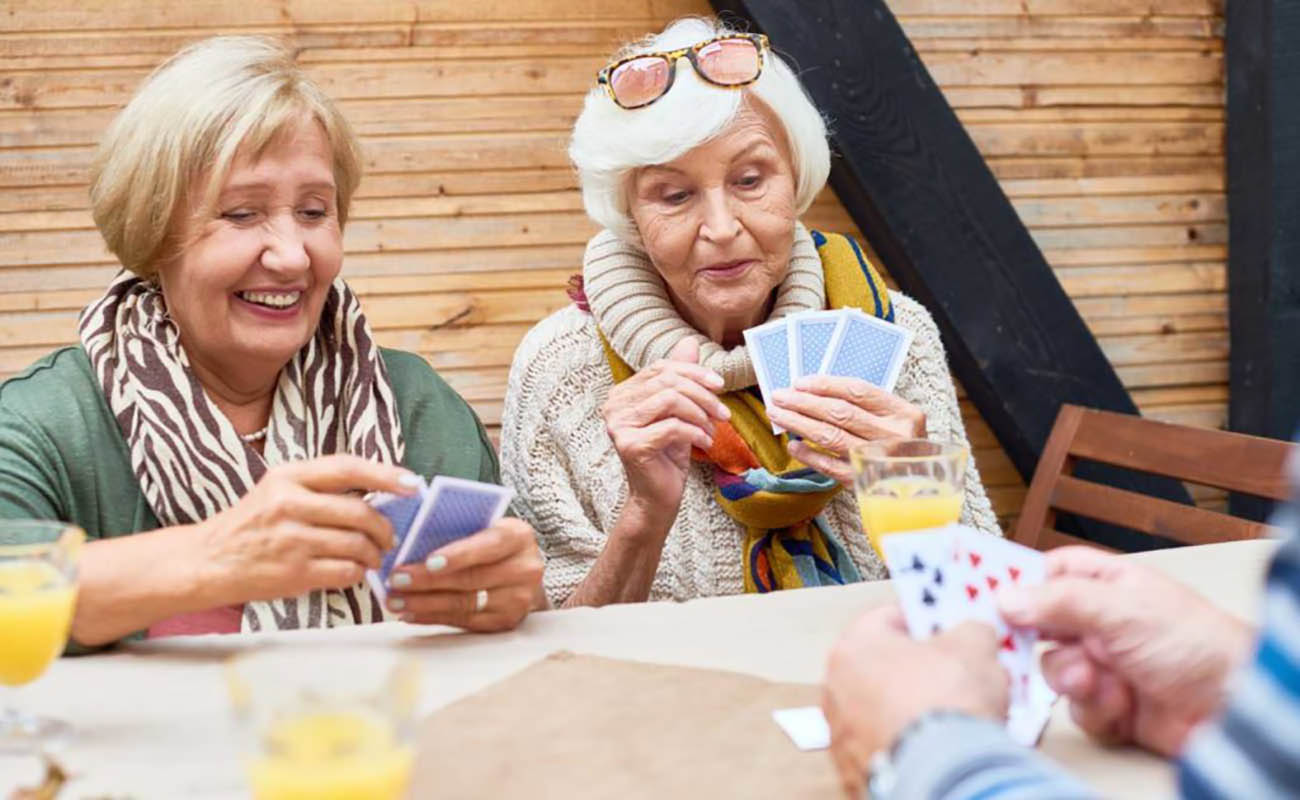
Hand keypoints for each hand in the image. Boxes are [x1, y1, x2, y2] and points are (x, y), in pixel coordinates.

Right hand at [196, 454, 416, 604]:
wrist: (206, 561)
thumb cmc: (251, 524)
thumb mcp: (278, 490)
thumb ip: (321, 487)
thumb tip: (380, 490)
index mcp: (287, 477)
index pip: (347, 468)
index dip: (386, 474)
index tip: (412, 484)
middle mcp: (289, 504)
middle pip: (361, 512)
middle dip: (385, 528)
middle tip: (390, 536)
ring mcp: (291, 540)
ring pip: (358, 545)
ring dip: (374, 554)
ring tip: (372, 556)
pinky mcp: (293, 573)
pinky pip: (346, 572)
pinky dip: (358, 573)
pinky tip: (352, 571)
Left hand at [384, 518, 544, 631]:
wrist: (523, 573)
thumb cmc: (492, 544)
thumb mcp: (485, 527)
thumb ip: (457, 531)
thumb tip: (410, 542)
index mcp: (518, 536)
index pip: (488, 545)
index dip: (459, 555)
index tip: (429, 562)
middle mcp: (524, 569)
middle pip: (471, 578)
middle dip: (428, 581)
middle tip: (397, 580)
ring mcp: (517, 599)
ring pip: (464, 604)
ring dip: (424, 603)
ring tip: (396, 600)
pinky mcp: (505, 622)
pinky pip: (463, 622)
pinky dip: (433, 617)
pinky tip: (411, 614)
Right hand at [602, 337, 728, 517]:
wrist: (657, 497)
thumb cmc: (668, 454)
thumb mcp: (678, 412)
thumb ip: (680, 378)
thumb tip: (689, 342)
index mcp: (622, 394)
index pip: (660, 369)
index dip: (693, 373)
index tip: (720, 385)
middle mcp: (614, 406)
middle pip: (667, 382)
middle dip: (702, 394)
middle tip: (723, 413)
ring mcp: (619, 426)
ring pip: (670, 401)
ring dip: (700, 414)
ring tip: (712, 430)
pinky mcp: (631, 446)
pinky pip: (672, 427)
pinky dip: (695, 432)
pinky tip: (704, 443)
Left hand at [767, 375, 925, 482]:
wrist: (924, 491)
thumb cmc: (903, 450)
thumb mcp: (898, 423)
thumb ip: (867, 408)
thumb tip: (815, 394)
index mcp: (905, 414)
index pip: (857, 391)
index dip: (825, 385)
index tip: (799, 383)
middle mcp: (894, 436)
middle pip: (840, 413)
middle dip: (804, 402)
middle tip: (779, 397)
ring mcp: (879, 461)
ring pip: (831, 436)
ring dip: (799, 424)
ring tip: (778, 415)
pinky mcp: (865, 483)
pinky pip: (830, 467)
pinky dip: (809, 455)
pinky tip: (793, 446)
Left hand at [822, 604, 1007, 797]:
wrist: (944, 774)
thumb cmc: (946, 706)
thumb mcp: (975, 645)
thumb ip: (970, 630)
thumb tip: (974, 633)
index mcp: (854, 646)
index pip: (889, 617)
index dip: (926, 620)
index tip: (949, 630)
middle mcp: (836, 687)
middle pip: (885, 665)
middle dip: (923, 668)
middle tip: (958, 674)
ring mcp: (842, 732)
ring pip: (884, 707)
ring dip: (915, 706)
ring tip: (955, 714)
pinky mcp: (855, 768)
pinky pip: (887, 742)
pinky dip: (909, 740)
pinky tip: (941, 745)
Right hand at [998, 546, 1254, 756]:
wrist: (1233, 708)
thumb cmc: (1196, 643)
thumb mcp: (1120, 609)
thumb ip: (1058, 601)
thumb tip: (1006, 596)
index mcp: (1108, 585)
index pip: (1050, 573)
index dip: (1019, 582)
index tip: (987, 593)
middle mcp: (1103, 623)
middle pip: (1041, 624)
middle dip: (1035, 639)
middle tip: (1018, 643)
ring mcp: (1105, 665)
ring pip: (1054, 668)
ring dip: (1070, 677)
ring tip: (1094, 680)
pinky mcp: (1111, 706)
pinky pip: (1074, 707)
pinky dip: (1092, 708)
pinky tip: (1119, 703)